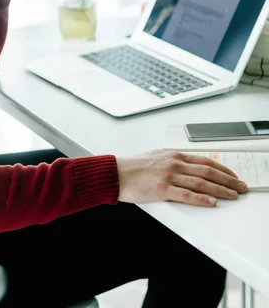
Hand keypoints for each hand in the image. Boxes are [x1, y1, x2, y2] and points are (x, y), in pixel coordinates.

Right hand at [116, 150, 247, 206]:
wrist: (115, 173)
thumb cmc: (133, 166)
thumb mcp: (156, 156)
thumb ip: (173, 160)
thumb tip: (188, 167)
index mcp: (173, 155)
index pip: (204, 161)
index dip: (222, 168)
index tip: (233, 175)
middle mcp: (174, 163)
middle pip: (208, 171)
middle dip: (228, 180)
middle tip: (240, 187)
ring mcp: (168, 176)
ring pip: (201, 183)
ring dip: (220, 189)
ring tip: (233, 195)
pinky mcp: (161, 189)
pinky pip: (186, 195)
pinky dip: (201, 199)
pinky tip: (211, 202)